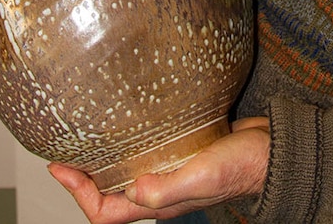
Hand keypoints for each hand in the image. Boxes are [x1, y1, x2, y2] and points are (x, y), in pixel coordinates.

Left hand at [48, 118, 269, 221]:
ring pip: (126, 172)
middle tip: (66, 150)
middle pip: (110, 194)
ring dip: (104, 160)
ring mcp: (170, 170)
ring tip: (88, 136)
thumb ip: (168, 187)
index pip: (105, 213)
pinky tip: (127, 120)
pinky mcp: (182, 150)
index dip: (78, 194)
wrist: (272, 150)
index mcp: (159, 203)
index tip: (60, 167)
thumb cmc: (241, 166)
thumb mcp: (204, 176)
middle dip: (84, 177)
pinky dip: (130, 141)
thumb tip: (132, 189)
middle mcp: (160, 190)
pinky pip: (147, 151)